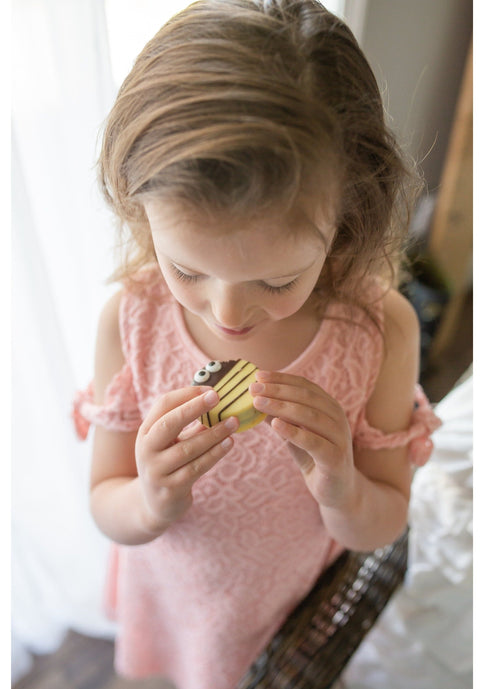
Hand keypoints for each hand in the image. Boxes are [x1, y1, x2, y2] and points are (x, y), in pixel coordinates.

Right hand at [135, 386, 238, 532]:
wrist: (155, 505)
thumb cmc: (169, 463)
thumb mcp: (170, 442)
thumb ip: (188, 424)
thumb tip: (216, 402)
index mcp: (146, 431)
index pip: (163, 405)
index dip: (187, 394)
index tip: (212, 390)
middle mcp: (146, 450)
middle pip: (169, 423)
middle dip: (193, 407)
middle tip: (217, 396)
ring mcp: (156, 471)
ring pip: (187, 448)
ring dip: (213, 434)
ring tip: (233, 422)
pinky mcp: (171, 489)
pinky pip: (196, 468)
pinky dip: (214, 454)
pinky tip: (229, 443)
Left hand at [250, 371, 354, 508]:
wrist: (336, 490)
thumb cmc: (313, 457)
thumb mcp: (295, 432)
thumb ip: (280, 415)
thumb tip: (254, 397)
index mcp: (329, 406)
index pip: (304, 385)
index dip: (281, 379)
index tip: (258, 375)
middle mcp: (337, 417)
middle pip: (306, 397)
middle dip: (277, 390)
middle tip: (253, 388)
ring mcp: (339, 437)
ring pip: (309, 416)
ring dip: (281, 407)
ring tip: (258, 403)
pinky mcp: (336, 458)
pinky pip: (314, 442)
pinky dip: (294, 432)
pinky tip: (275, 425)